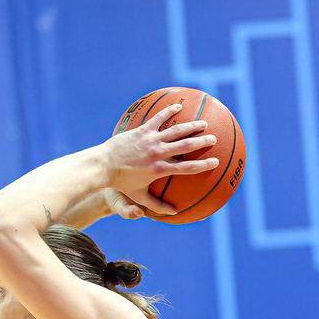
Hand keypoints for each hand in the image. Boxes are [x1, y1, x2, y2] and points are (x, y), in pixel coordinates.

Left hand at [101, 103, 217, 215]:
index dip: (203, 165)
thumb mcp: (139, 196)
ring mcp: (151, 140)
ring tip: (204, 123)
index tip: (215, 162)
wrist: (103, 165)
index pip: (187, 168)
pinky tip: (178, 105)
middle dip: (203, 142)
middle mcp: (158, 153)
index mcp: (159, 169)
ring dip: (192, 125)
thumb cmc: (121, 183)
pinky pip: (159, 118)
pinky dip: (170, 111)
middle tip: (214, 139)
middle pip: (186, 145)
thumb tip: (174, 213)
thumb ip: (157, 205)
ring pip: (177, 130)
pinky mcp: (143, 130)